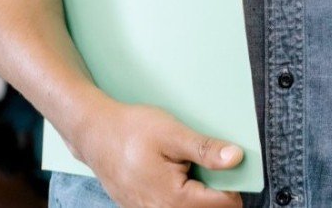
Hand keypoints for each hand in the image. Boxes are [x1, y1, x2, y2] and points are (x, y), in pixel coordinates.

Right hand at [75, 99, 245, 207]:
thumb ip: (205, 149)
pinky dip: (179, 193)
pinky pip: (171, 207)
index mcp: (175, 200)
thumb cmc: (131, 131)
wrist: (95, 134)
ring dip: (197, 191)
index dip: (234, 183)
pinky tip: (172, 171)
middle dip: (215, 188)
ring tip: (186, 165)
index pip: (224, 204)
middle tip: (206, 161)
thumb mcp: (172, 133)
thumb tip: (236, 158)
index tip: (232, 163)